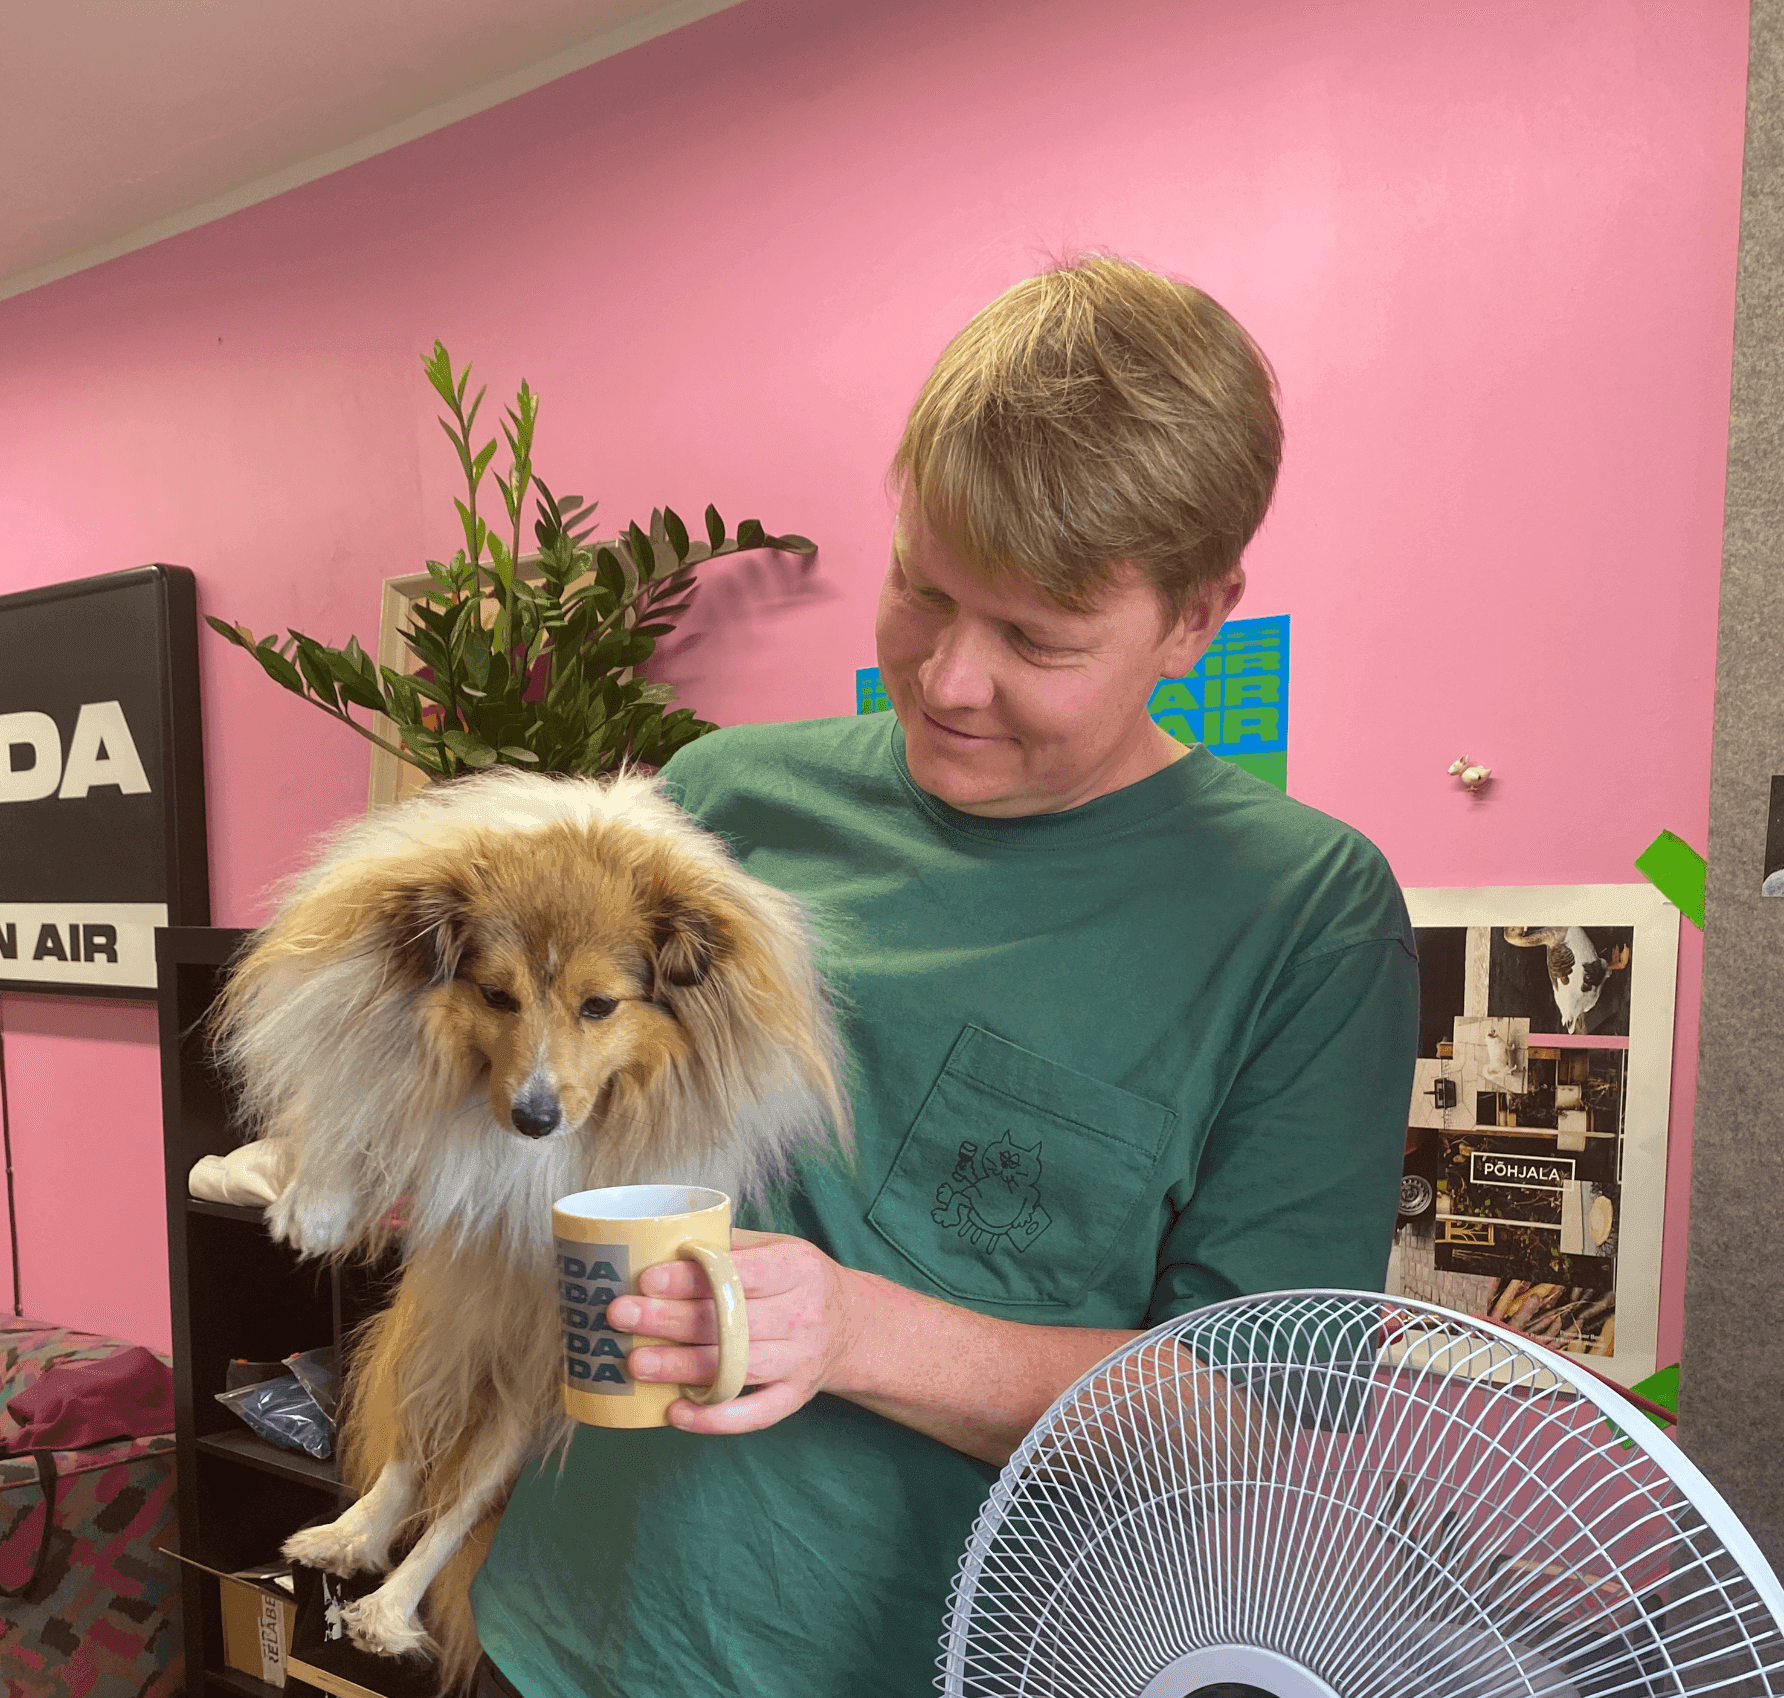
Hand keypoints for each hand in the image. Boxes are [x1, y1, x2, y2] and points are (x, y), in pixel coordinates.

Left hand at [604, 1228, 861, 1433]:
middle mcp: (802, 1315)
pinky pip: (753, 1415)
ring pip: (734, 1367)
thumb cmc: (798, 1280)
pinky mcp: (794, 1397)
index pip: (739, 1274)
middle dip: (670, 1319)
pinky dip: (713, 1418)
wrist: (852, 1325)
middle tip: (621, 1315)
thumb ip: (730, 1246)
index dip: (691, 1277)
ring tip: (635, 1362)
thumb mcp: (778, 1247)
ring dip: (681, 1367)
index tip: (647, 1278)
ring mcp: (799, 1361)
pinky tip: (674, 1412)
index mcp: (796, 1268)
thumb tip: (663, 1240)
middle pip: (730, 1322)